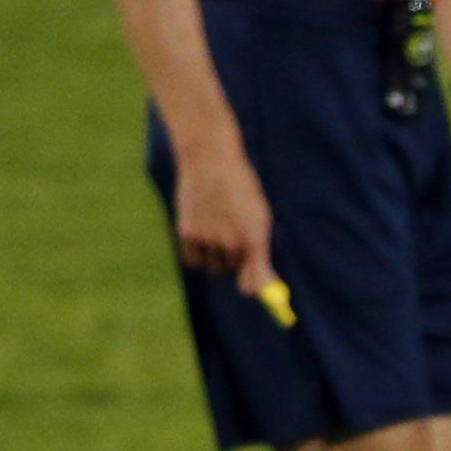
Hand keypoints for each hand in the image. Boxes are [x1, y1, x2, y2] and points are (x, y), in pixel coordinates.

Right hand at [174, 141, 278, 297]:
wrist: (210, 161)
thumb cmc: (240, 190)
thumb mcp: (258, 216)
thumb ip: (259, 251)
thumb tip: (263, 284)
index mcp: (255, 238)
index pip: (255, 281)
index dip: (254, 288)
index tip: (250, 289)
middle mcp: (232, 242)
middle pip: (234, 270)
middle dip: (235, 259)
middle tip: (231, 235)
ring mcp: (208, 239)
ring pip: (213, 266)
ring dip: (215, 256)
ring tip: (216, 227)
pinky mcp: (187, 234)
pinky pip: (193, 260)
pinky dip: (197, 253)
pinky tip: (200, 230)